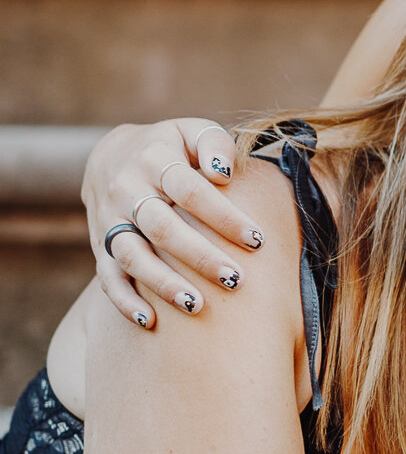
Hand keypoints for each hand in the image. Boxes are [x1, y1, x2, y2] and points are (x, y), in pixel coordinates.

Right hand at [83, 119, 259, 326]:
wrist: (111, 157)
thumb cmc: (171, 148)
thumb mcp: (192, 131)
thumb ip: (214, 143)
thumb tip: (224, 172)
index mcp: (154, 160)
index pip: (190, 190)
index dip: (224, 216)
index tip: (257, 240)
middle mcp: (126, 191)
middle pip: (162, 227)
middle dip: (199, 256)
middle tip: (235, 280)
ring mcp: (109, 221)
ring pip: (132, 255)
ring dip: (163, 283)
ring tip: (197, 306)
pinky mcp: (99, 247)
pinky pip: (107, 277)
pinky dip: (124, 301)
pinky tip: (149, 322)